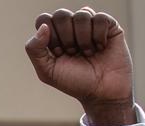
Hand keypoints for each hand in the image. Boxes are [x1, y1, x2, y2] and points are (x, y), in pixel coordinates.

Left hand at [25, 7, 133, 125]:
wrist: (101, 92)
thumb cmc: (74, 82)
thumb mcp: (47, 71)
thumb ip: (35, 49)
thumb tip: (43, 26)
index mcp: (53, 36)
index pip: (44, 19)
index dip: (50, 36)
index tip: (57, 53)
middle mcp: (71, 28)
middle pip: (61, 14)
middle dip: (66, 38)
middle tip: (73, 53)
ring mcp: (90, 25)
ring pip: (81, 15)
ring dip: (83, 39)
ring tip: (88, 53)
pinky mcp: (109, 26)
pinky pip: (100, 18)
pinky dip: (99, 36)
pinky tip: (101, 48)